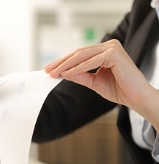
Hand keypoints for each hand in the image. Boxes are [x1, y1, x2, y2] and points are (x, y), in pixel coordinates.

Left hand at [44, 39, 158, 130]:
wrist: (136, 98)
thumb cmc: (119, 89)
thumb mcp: (93, 82)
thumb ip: (79, 75)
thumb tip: (62, 72)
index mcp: (104, 50)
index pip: (79, 55)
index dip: (63, 62)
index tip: (49, 69)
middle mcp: (108, 46)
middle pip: (78, 53)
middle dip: (61, 63)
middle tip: (47, 70)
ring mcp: (112, 47)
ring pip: (82, 56)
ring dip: (66, 65)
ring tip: (54, 73)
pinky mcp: (114, 54)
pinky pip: (91, 61)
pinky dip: (78, 68)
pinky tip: (66, 74)